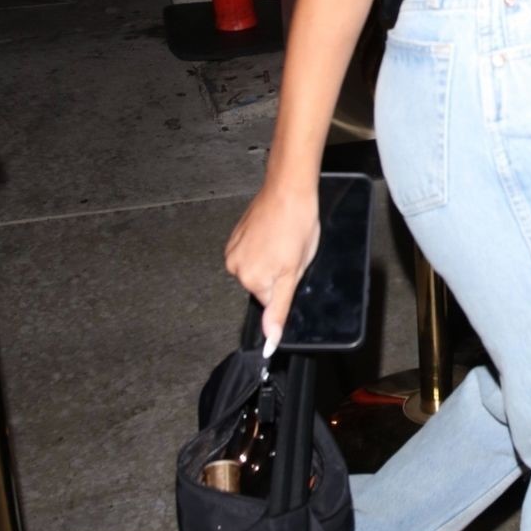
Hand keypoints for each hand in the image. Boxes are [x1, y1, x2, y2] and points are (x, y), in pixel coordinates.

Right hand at [224, 182, 320, 338]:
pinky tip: (272, 233)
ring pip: (255, 269)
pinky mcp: (233, 236)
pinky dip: (260, 248)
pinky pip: (249, 253)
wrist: (288, 190)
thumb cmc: (297, 225)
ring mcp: (233, 251)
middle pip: (261, 285)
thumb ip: (280, 308)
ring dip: (268, 260)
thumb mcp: (295, 272)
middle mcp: (236, 268)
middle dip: (277, 274)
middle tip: (290, 252)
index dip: (287, 284)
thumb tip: (270, 339)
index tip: (293, 267)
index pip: (271, 301)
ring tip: (281, 240)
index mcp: (252, 281)